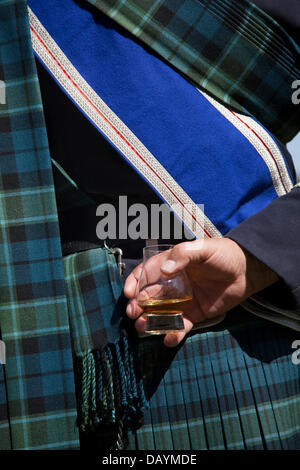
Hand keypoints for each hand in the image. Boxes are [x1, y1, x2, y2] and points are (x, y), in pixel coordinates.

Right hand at [124, 238, 277, 346]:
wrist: (247, 271)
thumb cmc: (224, 254)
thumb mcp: (203, 248)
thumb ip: (183, 255)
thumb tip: (165, 270)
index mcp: (170, 265)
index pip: (146, 273)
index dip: (134, 282)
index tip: (128, 293)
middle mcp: (172, 283)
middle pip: (149, 295)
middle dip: (138, 305)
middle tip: (133, 313)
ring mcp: (182, 300)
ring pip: (160, 312)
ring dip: (150, 321)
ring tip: (144, 327)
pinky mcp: (194, 314)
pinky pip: (180, 325)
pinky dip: (173, 333)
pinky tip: (168, 339)